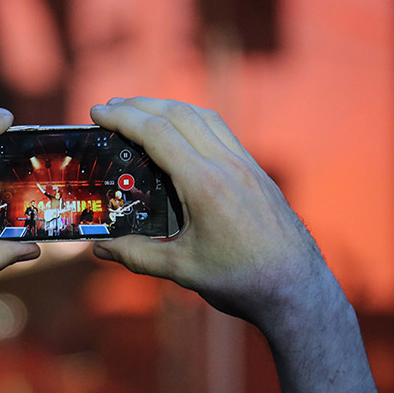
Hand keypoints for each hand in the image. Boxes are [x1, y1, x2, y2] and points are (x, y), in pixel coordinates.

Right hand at [90, 97, 335, 329]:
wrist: (296, 287)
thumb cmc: (241, 280)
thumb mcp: (181, 269)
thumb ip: (136, 255)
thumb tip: (99, 248)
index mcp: (205, 184)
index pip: (158, 133)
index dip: (123, 117)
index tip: (97, 112)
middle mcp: (227, 165)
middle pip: (179, 114)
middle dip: (140, 104)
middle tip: (110, 107)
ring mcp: (246, 165)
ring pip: (203, 117)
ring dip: (168, 107)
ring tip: (141, 112)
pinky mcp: (256, 172)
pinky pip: (221, 131)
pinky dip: (193, 121)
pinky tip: (181, 133)